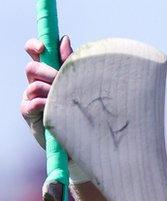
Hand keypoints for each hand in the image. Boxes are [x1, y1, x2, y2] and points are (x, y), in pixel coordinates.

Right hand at [22, 36, 89, 182]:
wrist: (82, 141)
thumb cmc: (83, 110)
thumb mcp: (79, 84)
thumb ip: (71, 63)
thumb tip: (64, 40)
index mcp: (48, 72)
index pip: (35, 53)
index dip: (35, 46)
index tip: (43, 47)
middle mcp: (36, 83)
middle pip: (31, 67)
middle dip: (47, 72)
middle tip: (61, 81)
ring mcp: (30, 98)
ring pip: (32, 85)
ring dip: (49, 90)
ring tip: (63, 100)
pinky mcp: (29, 114)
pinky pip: (31, 103)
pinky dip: (44, 104)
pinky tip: (53, 110)